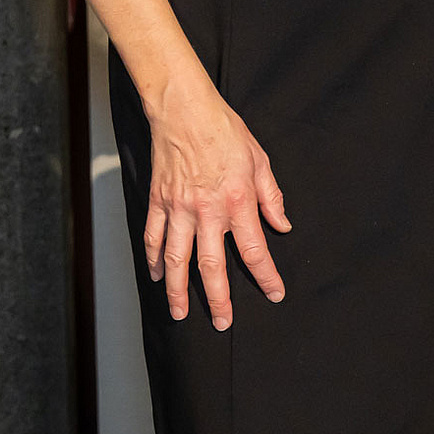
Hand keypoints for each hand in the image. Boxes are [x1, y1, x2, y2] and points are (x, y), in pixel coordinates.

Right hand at [140, 73, 289, 330]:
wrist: (184, 110)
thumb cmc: (225, 132)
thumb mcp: (260, 161)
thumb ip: (271, 198)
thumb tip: (282, 227)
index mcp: (237, 201)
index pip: (254, 250)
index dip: (266, 276)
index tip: (275, 293)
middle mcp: (206, 211)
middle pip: (210, 266)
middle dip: (218, 299)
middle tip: (223, 323)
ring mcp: (177, 209)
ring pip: (175, 259)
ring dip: (178, 290)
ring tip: (181, 314)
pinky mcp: (157, 202)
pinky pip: (152, 238)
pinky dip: (152, 261)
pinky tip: (156, 277)